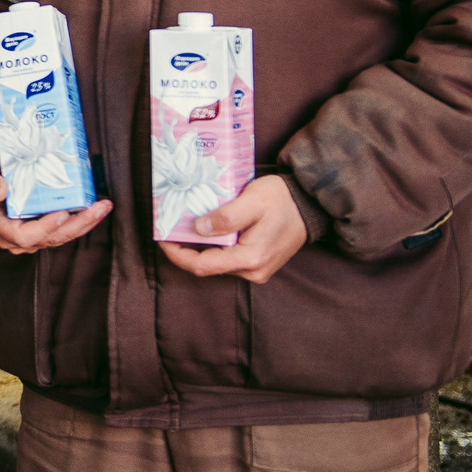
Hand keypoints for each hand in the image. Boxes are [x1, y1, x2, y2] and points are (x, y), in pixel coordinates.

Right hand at [0, 155, 110, 254]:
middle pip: (50, 239)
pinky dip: (81, 220)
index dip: (44, 228)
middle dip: (76, 225)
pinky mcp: (43, 231)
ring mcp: (31, 237)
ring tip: (102, 207)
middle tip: (96, 208)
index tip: (61, 214)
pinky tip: (96, 207)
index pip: (24, 236)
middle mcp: (16, 238)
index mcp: (0, 227)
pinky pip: (63, 230)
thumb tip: (1, 189)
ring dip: (84, 223)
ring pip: (61, 237)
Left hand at [157, 175, 307, 284]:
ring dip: (199, 247)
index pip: (202, 266)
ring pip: (217, 263)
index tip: (161, 238)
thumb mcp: (252, 201)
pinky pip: (228, 259)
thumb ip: (226, 217)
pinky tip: (206, 230)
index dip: (177, 254)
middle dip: (184, 249)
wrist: (310, 205)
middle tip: (169, 228)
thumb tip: (198, 229)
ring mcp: (257, 270)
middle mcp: (253, 271)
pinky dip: (213, 246)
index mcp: (250, 259)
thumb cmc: (282, 200)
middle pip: (207, 266)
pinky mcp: (258, 263)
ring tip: (184, 226)